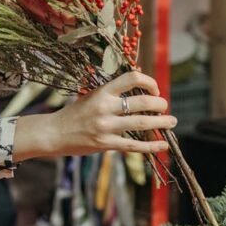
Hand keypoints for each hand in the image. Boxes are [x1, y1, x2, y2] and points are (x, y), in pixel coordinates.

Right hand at [14, 71, 175, 160]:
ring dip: (162, 122)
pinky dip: (152, 146)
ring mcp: (105, 126)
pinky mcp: (106, 143)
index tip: (154, 89)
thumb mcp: (91, 97)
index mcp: (101, 92)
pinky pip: (134, 145)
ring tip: (172, 122)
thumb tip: (139, 90)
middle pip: (142, 101)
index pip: (132, 78)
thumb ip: (112, 94)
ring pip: (142, 123)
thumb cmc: (74, 113)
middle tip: (164, 106)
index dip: (149, 81)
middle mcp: (104, 107)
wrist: (54, 133)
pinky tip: (163, 145)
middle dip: (160, 104)